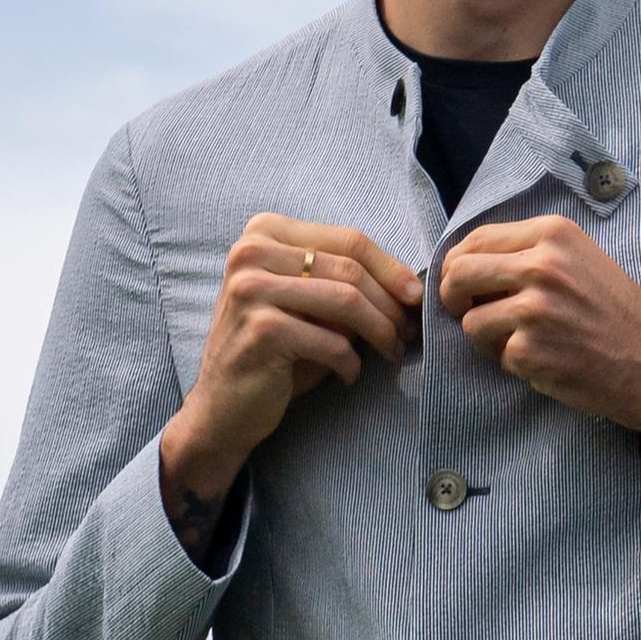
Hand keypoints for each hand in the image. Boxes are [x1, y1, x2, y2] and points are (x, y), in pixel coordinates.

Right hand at [159, 216, 425, 545]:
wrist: (224, 407)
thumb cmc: (277, 350)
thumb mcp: (309, 302)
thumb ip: (344, 281)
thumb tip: (411, 285)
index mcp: (264, 233)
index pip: (349, 241)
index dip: (392, 270)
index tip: (416, 298)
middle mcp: (250, 253)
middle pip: (351, 269)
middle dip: (390, 305)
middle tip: (407, 333)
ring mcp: (250, 289)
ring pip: (347, 301)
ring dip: (380, 332)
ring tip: (390, 352)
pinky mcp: (260, 329)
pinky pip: (332, 341)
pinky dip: (351, 362)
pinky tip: (349, 375)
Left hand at [440, 216, 640, 470]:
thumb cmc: (621, 317)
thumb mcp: (583, 262)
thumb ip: (532, 254)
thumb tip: (468, 264)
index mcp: (555, 234)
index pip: (476, 238)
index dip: (459, 263)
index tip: (465, 284)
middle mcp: (542, 265)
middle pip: (459, 272)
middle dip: (453, 297)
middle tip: (467, 313)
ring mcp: (534, 309)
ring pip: (469, 320)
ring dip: (485, 337)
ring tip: (521, 342)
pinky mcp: (528, 350)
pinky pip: (493, 355)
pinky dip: (511, 363)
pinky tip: (544, 361)